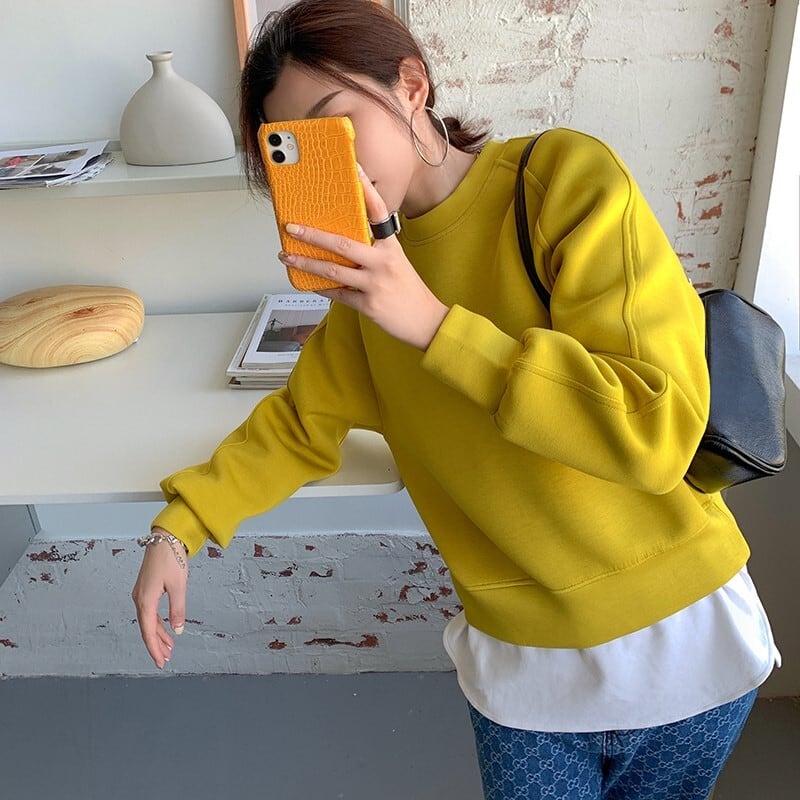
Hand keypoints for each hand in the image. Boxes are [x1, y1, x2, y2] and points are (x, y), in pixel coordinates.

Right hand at [131, 526, 188, 669]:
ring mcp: (141, 594)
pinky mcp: (145, 589)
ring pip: (148, 621)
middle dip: (156, 645)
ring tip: (168, 648)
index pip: (148, 632)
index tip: (160, 662)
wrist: (164, 539)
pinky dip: (157, 623)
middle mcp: (139, 599)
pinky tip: (165, 628)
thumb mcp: (178, 586)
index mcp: (145, 600)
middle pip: (146, 628)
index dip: (154, 648)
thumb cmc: (171, 559)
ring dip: (157, 635)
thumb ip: (177, 610)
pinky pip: (149, 612)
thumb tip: (177, 631)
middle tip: (166, 659)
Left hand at [278, 165, 448, 350]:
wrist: (426, 321)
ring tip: (287, 257)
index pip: (379, 212)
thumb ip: (373, 251)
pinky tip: (308, 282)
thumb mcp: (396, 263)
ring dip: (306, 264)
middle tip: (292, 227)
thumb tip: (341, 242)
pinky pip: (338, 294)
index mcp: (391, 248)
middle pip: (343, 244)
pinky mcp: (368, 305)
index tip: (353, 169)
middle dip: (313, 235)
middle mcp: (383, 263)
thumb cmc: (408, 291)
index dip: (366, 190)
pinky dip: (321, 288)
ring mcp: (375, 284)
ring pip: (333, 271)